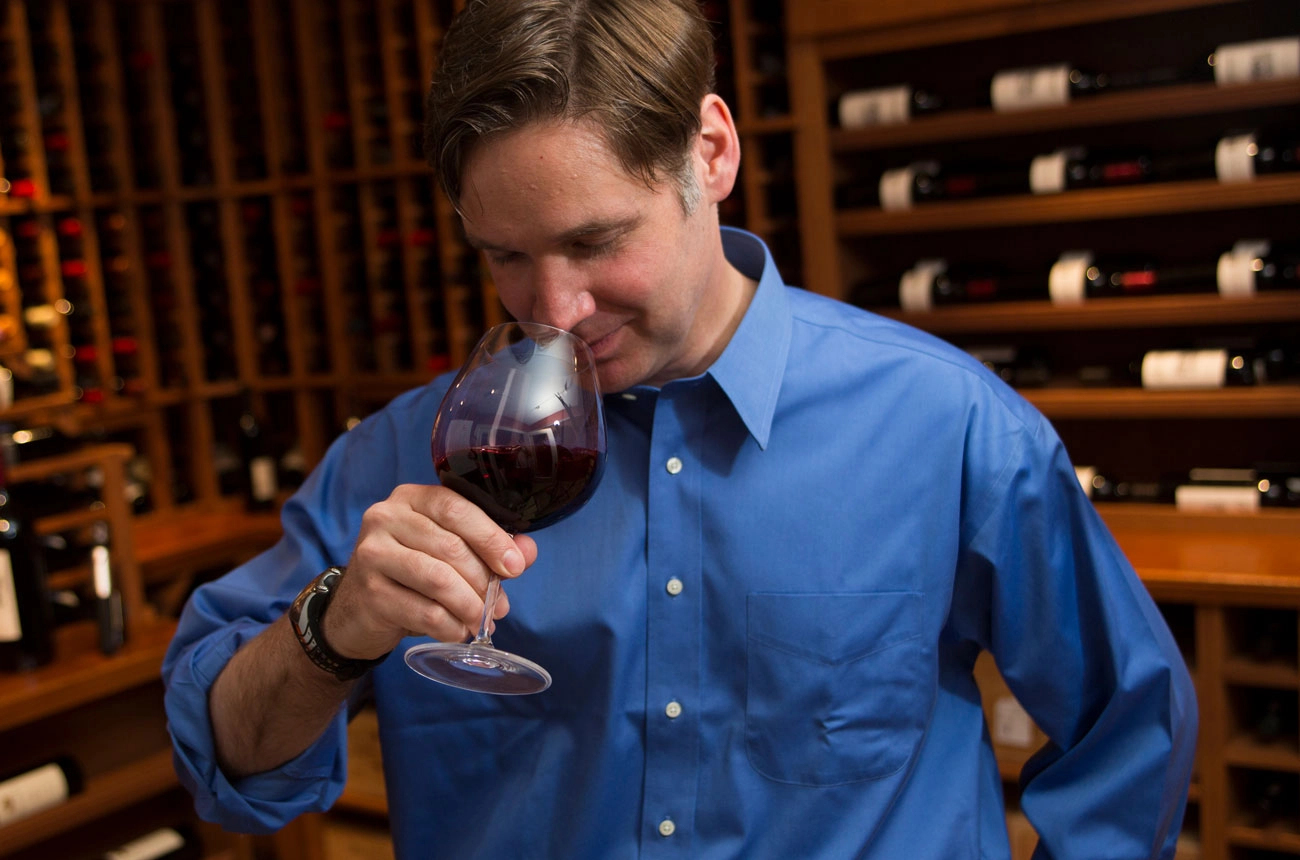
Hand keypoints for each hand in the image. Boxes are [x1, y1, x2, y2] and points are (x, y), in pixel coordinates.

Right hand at [321, 484, 537, 659]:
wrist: (355, 610)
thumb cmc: (410, 574)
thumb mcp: (448, 553)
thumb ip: (489, 547)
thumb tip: (526, 552)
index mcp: (410, 498)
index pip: (456, 508)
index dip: (491, 537)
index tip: (515, 566)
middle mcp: (385, 518)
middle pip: (450, 547)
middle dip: (484, 580)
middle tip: (499, 605)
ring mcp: (372, 555)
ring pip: (439, 580)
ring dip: (470, 606)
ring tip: (480, 620)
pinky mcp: (370, 593)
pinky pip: (424, 612)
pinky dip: (450, 626)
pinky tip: (457, 631)